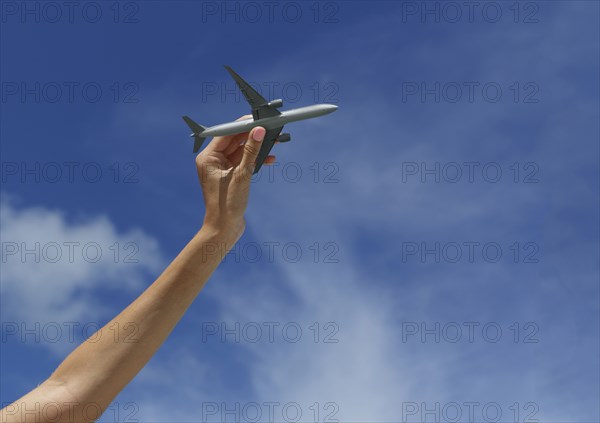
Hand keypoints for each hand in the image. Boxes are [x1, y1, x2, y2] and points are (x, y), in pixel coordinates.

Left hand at [196, 116, 274, 240]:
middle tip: (269, 128)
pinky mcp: (231, 177)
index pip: (226, 133)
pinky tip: (270, 159)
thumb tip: (258, 131)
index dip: (242, 125)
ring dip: (257, 148)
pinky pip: (244, 162)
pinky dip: (255, 160)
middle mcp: (213, 161)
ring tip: (274, 142)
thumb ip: (251, 151)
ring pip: (242, 151)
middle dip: (252, 135)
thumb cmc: (227, 205)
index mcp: (208, 158)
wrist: (224, 229)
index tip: (257, 119)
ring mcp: (222, 169)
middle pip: (234, 140)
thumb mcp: (242, 175)